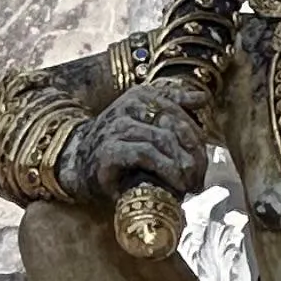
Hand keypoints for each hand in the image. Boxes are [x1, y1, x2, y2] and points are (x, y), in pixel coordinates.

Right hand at [67, 83, 211, 208]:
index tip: (203, 162)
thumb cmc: (117, 145)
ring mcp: (118, 126)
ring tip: (190, 184)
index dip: (197, 138)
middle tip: (199, 177)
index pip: (180, 112)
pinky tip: (176, 183)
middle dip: (194, 154)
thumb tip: (202, 98)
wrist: (77, 162)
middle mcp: (128, 106)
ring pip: (164, 139)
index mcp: (141, 96)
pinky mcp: (111, 149)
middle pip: (176, 125)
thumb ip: (172, 107)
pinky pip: (147, 154)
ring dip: (182, 165)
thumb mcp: (145, 122)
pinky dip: (167, 169)